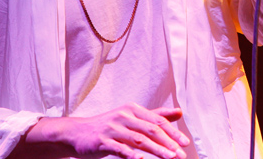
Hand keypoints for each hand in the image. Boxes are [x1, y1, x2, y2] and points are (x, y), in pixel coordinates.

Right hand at [15, 104, 190, 158]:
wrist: (78, 132)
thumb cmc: (109, 126)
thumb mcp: (132, 117)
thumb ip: (155, 115)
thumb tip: (179, 112)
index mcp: (133, 109)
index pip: (157, 120)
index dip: (172, 131)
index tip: (185, 143)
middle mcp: (124, 115)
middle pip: (151, 129)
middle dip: (168, 142)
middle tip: (181, 154)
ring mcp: (113, 127)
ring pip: (139, 139)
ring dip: (156, 150)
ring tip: (169, 158)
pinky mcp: (102, 140)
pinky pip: (119, 148)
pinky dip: (131, 155)